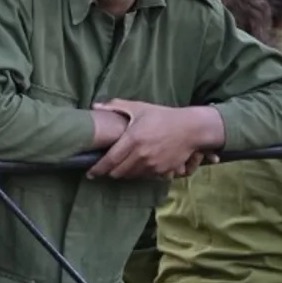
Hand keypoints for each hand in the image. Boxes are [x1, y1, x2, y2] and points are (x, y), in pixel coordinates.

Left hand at [87, 100, 224, 179]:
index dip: (97, 169)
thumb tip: (95, 105)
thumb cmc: (163, 116)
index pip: (109, 160)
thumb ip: (116, 106)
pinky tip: (137, 166)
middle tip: (104, 169)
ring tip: (120, 166)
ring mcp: (153, 165)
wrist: (192, 128)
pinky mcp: (162, 171)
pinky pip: (145, 177)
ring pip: (130, 176)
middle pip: (118, 172)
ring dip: (123, 173)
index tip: (90, 173)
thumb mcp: (139, 108)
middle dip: (109, 172)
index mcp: (132, 139)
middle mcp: (141, 155)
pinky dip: (138, 174)